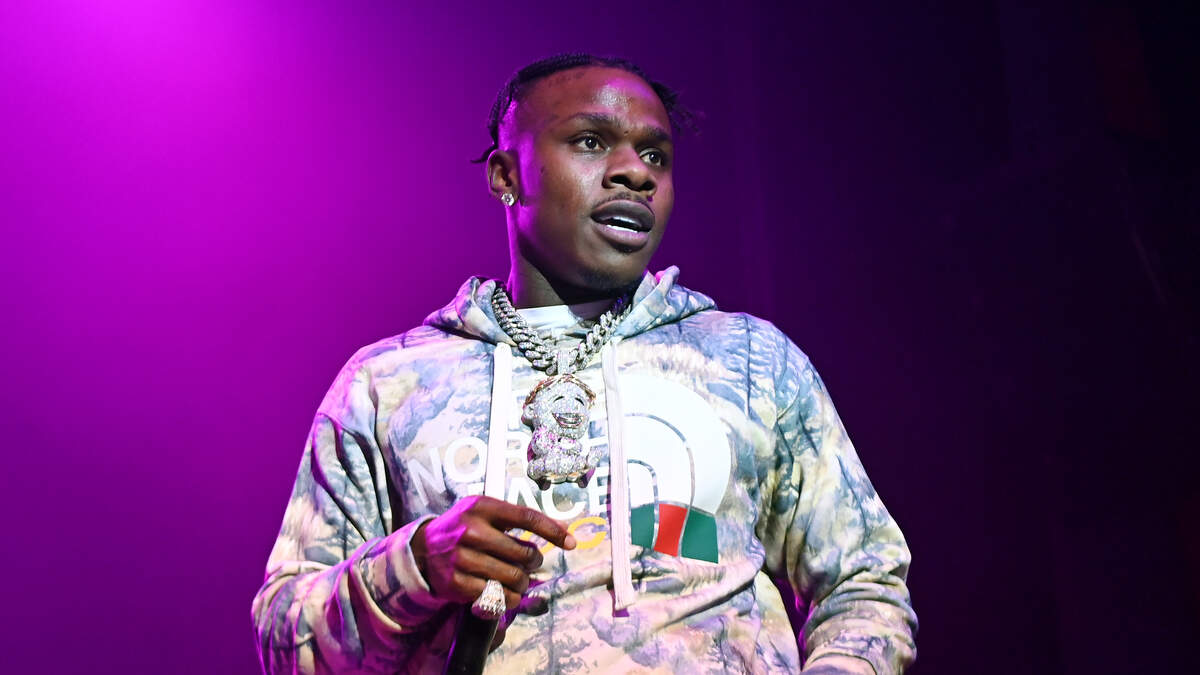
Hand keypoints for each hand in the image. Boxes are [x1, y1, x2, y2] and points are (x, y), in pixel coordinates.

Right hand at [411, 496, 576, 611]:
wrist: (423, 549)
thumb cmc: (464, 528)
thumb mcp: (486, 512)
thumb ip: (520, 518)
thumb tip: (563, 529)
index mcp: (481, 507)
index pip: (526, 517)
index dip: (552, 530)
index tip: (571, 542)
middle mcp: (470, 531)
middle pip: (523, 553)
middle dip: (534, 561)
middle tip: (530, 563)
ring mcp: (462, 558)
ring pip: (514, 578)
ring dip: (523, 583)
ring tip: (518, 579)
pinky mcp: (456, 583)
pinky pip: (497, 596)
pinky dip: (507, 598)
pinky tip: (503, 591)